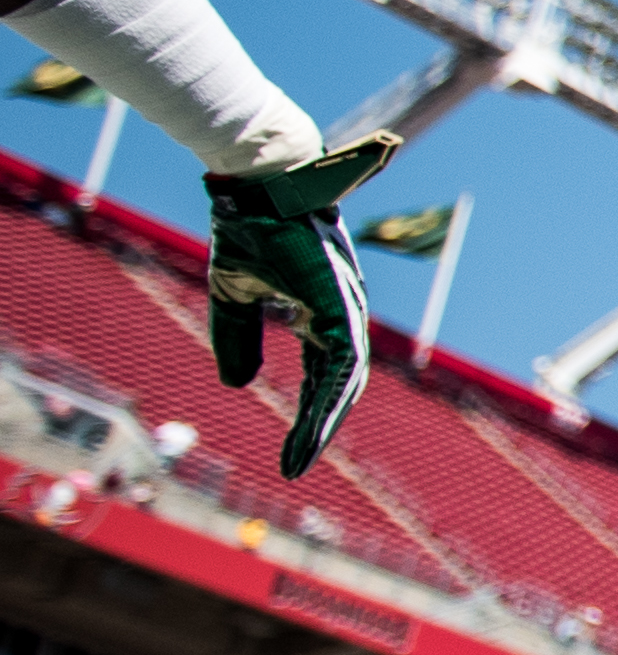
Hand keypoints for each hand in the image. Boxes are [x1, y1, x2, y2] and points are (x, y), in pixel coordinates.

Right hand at [200, 134, 393, 477]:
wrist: (256, 188)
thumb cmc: (249, 230)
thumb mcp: (235, 294)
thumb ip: (237, 338)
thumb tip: (238, 385)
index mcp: (320, 314)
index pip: (322, 375)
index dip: (309, 412)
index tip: (293, 452)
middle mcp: (341, 315)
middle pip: (339, 385)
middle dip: (319, 426)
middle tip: (296, 466)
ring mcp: (346, 309)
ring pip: (345, 380)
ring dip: (323, 421)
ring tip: (300, 459)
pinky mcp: (342, 305)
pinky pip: (342, 362)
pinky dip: (329, 397)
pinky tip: (314, 426)